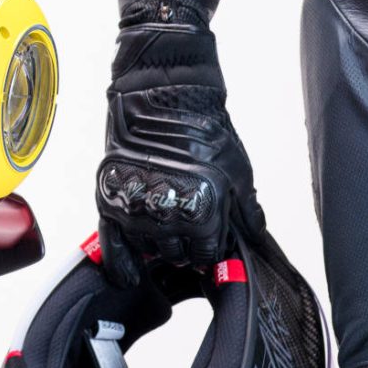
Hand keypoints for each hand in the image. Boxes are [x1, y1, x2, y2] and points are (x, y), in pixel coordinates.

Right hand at [96, 26, 262, 286]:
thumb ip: (247, 210)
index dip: (209, 250)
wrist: (162, 93)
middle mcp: (166, 213)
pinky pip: (111, 243)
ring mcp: (135, 207)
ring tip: (165, 229)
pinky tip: (129, 274)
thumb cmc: (201, 125)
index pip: (206, 254)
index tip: (208, 243)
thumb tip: (256, 236)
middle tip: (187, 233)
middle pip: (176, 254)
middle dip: (184, 247)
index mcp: (202, 211)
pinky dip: (120, 262)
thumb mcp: (237, 169)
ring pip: (147, 247)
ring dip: (157, 244)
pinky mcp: (110, 197)